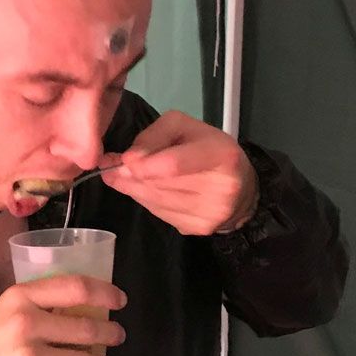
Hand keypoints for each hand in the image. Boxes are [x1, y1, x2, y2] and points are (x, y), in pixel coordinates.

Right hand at [0, 276, 125, 355]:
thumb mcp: (0, 316)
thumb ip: (35, 309)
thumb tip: (80, 310)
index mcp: (18, 299)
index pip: (75, 288)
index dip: (105, 293)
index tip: (120, 300)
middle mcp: (26, 324)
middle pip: (87, 328)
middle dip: (111, 334)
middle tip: (117, 337)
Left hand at [104, 111, 257, 234]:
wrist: (242, 188)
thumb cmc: (210, 148)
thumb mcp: (185, 127)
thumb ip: (154, 135)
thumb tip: (125, 160)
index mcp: (221, 156)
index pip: (173, 165)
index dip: (143, 165)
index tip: (123, 160)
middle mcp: (220, 189)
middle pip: (159, 184)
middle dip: (130, 176)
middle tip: (112, 167)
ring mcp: (210, 214)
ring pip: (155, 202)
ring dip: (134, 189)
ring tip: (125, 176)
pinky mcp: (199, 229)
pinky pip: (159, 214)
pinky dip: (147, 201)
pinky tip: (147, 190)